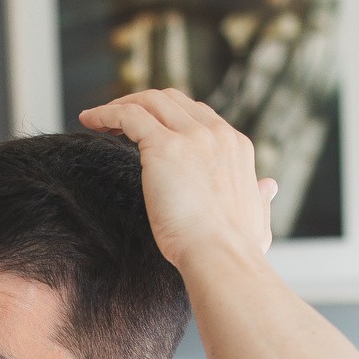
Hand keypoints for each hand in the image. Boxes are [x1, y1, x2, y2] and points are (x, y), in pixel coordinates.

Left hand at [78, 89, 278, 271]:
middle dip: (142, 104)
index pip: (197, 115)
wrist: (222, 259)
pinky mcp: (164, 147)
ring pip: (148, 101)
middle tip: (116, 119)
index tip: (146, 129)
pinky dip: (106, 113)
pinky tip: (89, 120)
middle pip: (171, 99)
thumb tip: (269, 185)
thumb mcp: (258, 218)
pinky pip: (129, 115)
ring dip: (120, 105)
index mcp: (236, 146)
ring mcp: (191, 137)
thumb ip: (261, 197)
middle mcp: (215, 134)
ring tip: (96, 119)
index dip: (168, 116)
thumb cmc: (237, 252)